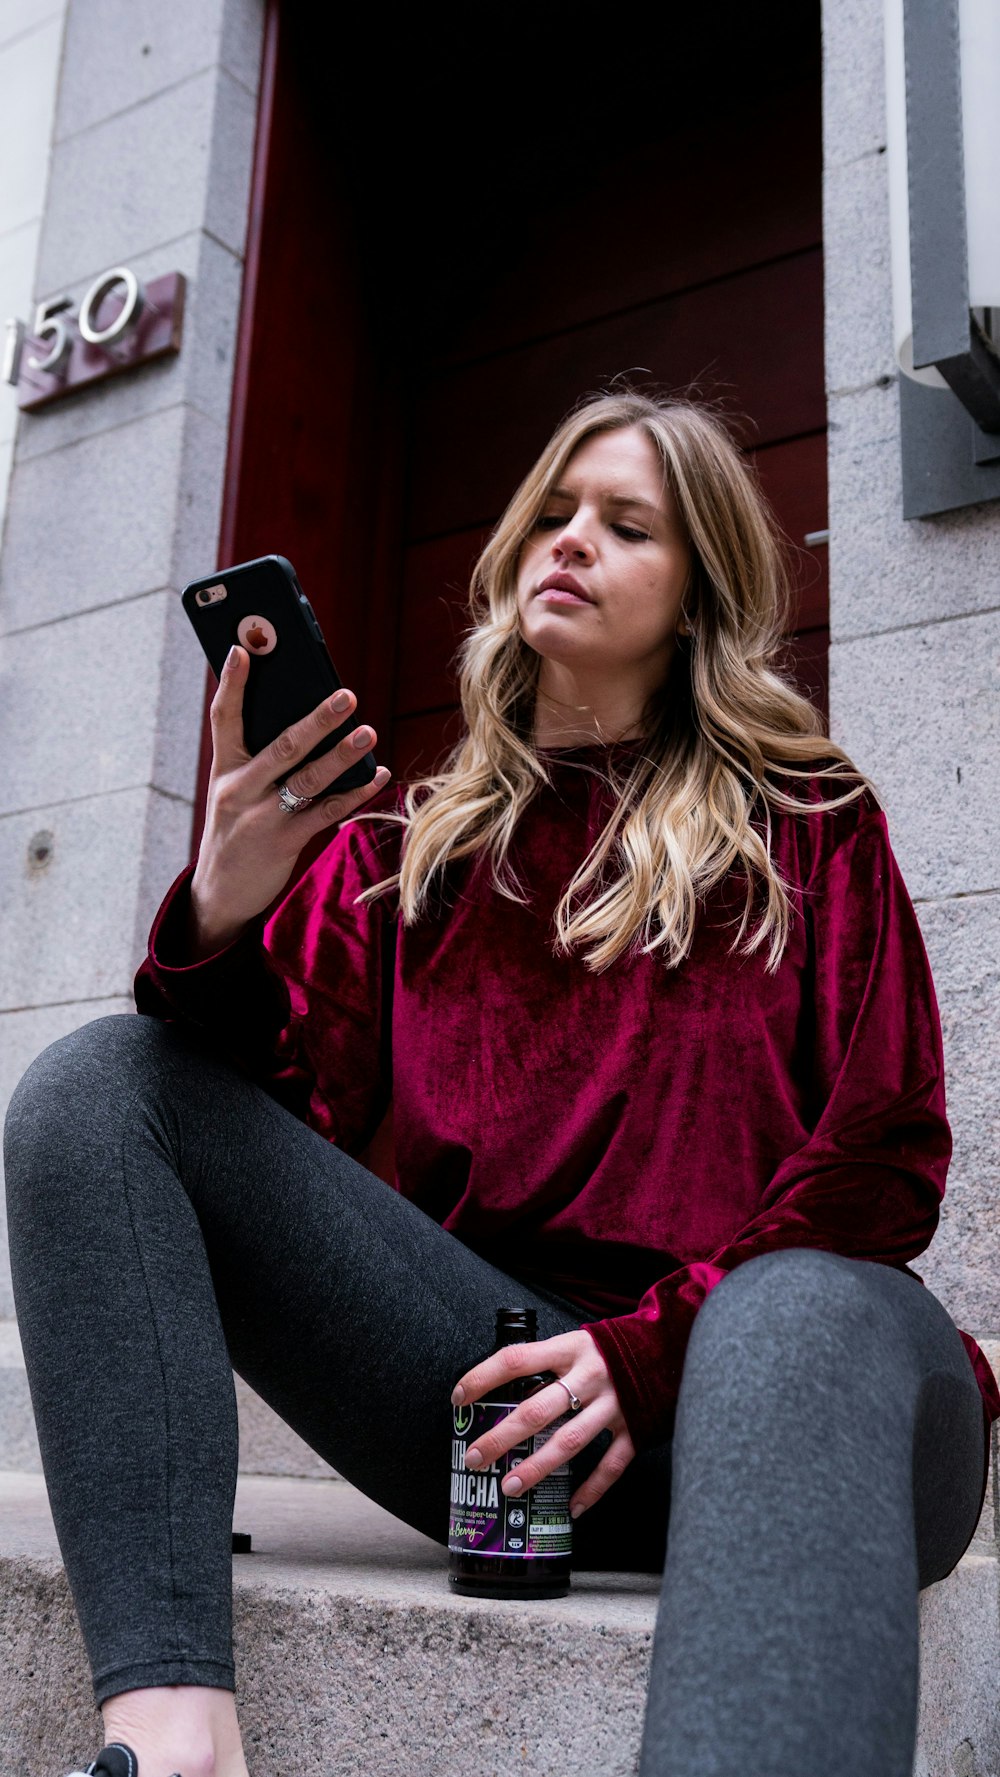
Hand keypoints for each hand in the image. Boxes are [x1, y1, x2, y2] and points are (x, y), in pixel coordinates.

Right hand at [189, 645, 390, 954]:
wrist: (218, 893)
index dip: (232, 683)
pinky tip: (378, 775)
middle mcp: (240, 790)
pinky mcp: (285, 842)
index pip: (224, 718)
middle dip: (316, 719)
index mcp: (224, 770)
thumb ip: (257, 759)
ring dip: (342, 755)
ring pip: (309, 779)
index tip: (242, 648)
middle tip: (346, 695)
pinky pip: (327, 813)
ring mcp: (263, 817)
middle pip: (282, 746)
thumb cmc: (234, 830)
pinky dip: (356, 793)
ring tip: (368, 732)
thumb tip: (304, 722)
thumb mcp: (232, 791)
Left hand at [451, 1330, 635, 1518]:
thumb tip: (504, 1389)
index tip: (459, 1398)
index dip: (483, 1377)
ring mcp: (615, 1404)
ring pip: (570, 1442)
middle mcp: (590, 1376)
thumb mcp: (579, 1341)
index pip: (515, 1360)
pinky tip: (571, 1507)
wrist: (672, 1345)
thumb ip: (550, 1362)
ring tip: (509, 1487)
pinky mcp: (636, 1427)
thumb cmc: (613, 1347)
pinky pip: (611, 1465)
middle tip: (474, 1458)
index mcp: (570, 1348)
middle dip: (501, 1437)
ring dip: (536, 1467)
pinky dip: (591, 1489)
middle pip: (537, 1410)